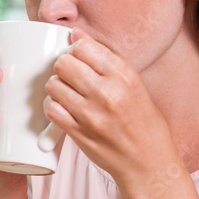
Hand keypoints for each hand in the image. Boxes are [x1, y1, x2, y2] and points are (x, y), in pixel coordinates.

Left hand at [44, 30, 180, 193]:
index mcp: (124, 77)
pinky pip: (50, 109)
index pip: (84, 47)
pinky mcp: (78, 133)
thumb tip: (76, 35)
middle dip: (64, 67)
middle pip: (64, 63)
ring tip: (67, 93)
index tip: (81, 59)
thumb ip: (105, 60)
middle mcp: (107, 93)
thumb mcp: (134, 85)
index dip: (77, 50)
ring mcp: (90, 115)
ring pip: (53, 84)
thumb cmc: (143, 122)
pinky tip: (62, 108)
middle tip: (72, 76)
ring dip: (56, 87)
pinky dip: (52, 106)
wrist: (148, 163)